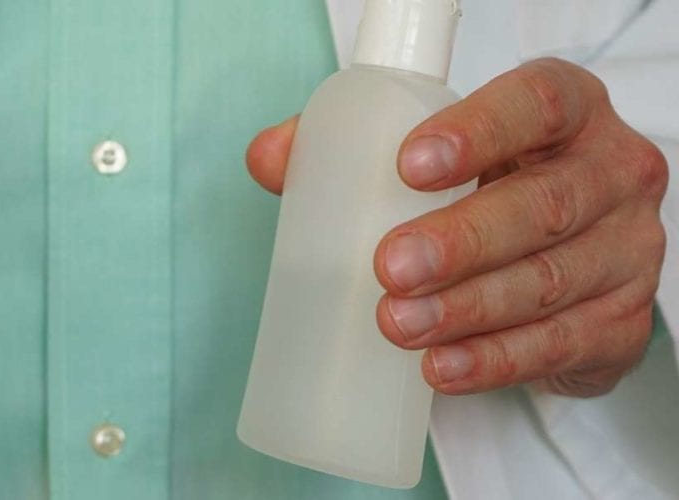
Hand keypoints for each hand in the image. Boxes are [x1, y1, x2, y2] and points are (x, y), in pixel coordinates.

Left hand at [247, 58, 666, 397]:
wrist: (560, 258)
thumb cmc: (482, 189)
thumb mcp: (430, 155)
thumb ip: (346, 147)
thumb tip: (268, 158)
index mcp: (566, 113)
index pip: (539, 102)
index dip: (479, 131)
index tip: (408, 166)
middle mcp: (612, 173)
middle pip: (545, 203)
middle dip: (461, 240)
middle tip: (388, 267)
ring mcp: (628, 250)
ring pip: (550, 281)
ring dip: (468, 310)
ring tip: (397, 325)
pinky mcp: (621, 322)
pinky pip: (560, 346)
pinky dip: (495, 361)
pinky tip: (442, 369)